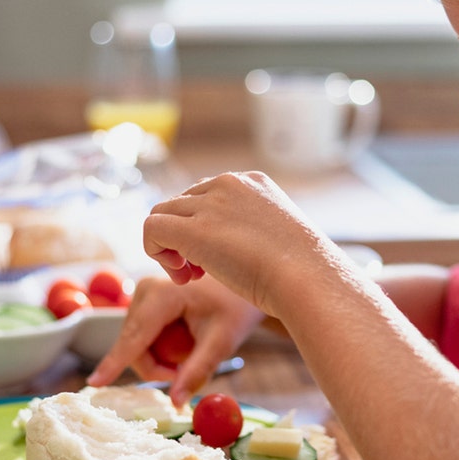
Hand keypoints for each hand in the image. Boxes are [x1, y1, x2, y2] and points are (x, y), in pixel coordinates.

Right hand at [87, 275, 262, 405]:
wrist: (245, 281)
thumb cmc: (236, 307)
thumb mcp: (221, 341)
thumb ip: (197, 371)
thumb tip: (176, 403)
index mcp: (161, 294)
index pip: (134, 338)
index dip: (115, 363)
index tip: (94, 384)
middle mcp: (145, 290)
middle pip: (135, 348)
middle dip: (161, 367)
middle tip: (191, 370)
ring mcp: (142, 295)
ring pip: (138, 347)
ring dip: (163, 359)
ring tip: (194, 345)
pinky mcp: (145, 303)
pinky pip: (143, 339)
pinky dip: (162, 348)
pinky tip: (185, 337)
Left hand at [141, 171, 341, 315]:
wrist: (307, 278)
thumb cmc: (302, 270)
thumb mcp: (281, 238)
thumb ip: (255, 232)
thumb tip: (239, 249)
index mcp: (253, 182)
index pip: (207, 193)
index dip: (203, 226)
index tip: (216, 257)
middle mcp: (229, 183)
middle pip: (182, 203)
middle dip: (185, 238)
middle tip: (200, 272)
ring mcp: (209, 203)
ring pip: (163, 213)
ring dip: (170, 247)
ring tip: (190, 276)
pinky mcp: (193, 228)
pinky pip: (151, 229)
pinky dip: (156, 252)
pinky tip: (182, 276)